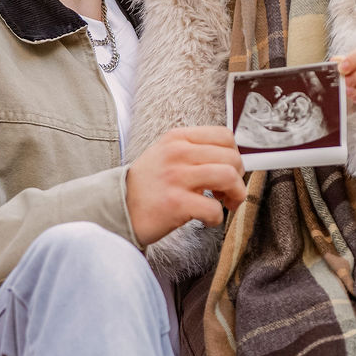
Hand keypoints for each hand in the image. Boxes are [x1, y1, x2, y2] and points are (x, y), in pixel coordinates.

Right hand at [126, 126, 246, 246]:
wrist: (116, 208)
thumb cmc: (146, 186)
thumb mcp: (165, 154)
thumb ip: (194, 151)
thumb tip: (231, 159)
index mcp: (177, 138)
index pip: (224, 136)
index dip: (235, 155)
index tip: (230, 170)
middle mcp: (177, 154)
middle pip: (231, 157)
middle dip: (238, 178)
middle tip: (228, 192)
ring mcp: (176, 178)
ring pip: (229, 177)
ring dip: (235, 195)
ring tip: (225, 204)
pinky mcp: (176, 203)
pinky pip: (214, 209)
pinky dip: (216, 218)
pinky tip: (206, 219)